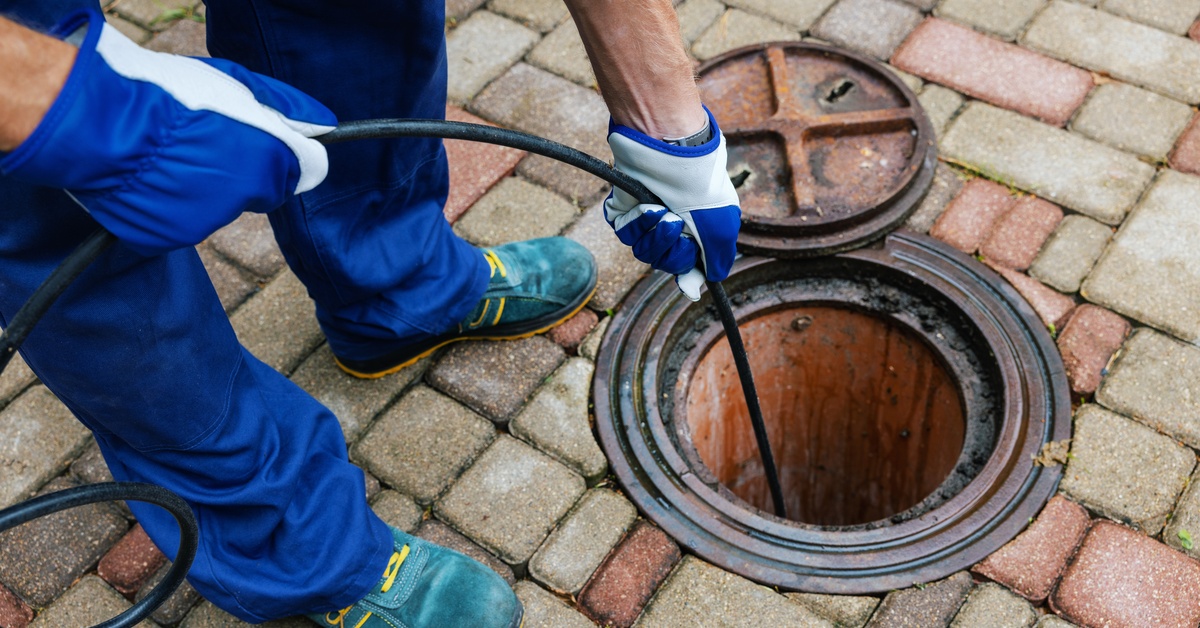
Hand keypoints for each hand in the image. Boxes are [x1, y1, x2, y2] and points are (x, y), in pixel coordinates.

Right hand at [0, 8, 335, 256]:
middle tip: (202, 142)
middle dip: (241, 171)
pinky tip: (148, 176)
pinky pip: (178, 221)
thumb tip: (324, 127)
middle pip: (260, 190)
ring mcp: (204, 222)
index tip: (261, 140)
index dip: (282, 152)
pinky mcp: (167, 237)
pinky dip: (168, 204)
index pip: (305, 170)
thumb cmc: (167, 94)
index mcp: (268, 159)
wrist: (98, 121)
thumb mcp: (237, 85)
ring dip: (201, 187)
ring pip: (217, 207)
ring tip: (166, 154)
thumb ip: (287, 109)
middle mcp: (245, 198)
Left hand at [604, 107, 740, 300]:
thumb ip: (716, 259)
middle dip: (672, 249)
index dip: (686, 273)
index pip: (688, 265)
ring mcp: (648, 219)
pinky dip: (638, 223)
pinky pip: (627, 234)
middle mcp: (672, 226)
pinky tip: (648, 206)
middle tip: (678, 225)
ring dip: (656, 235)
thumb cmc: (701, 186)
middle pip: (665, 263)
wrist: (672, 151)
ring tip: (663, 211)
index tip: (686, 279)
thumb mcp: (721, 226)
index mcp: (697, 230)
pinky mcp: (626, 210)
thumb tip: (705, 283)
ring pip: (644, 252)